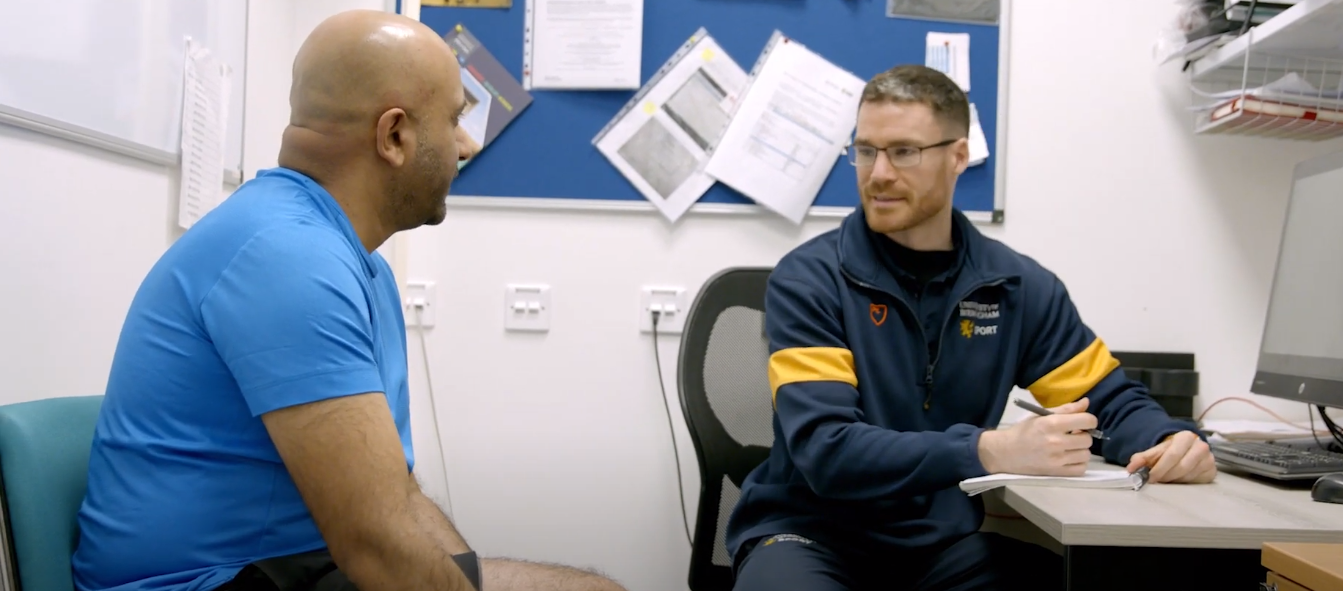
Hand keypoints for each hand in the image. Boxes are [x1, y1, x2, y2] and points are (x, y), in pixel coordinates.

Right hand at [979, 398, 1097, 475]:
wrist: (1005, 452)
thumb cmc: (1023, 431)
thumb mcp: (1041, 416)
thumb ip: (1065, 409)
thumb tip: (1086, 403)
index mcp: (1051, 423)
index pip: (1086, 421)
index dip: (1088, 420)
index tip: (1082, 422)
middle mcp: (1056, 442)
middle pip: (1088, 439)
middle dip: (1082, 435)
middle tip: (1072, 435)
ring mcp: (1057, 459)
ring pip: (1086, 454)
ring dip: (1080, 450)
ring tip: (1069, 447)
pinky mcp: (1056, 473)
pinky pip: (1081, 469)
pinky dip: (1078, 463)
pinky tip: (1069, 458)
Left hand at [1125, 430, 1216, 483]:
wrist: (1185, 448)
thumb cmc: (1170, 449)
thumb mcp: (1155, 450)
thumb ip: (1142, 458)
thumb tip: (1131, 468)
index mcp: (1186, 437)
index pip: (1171, 455)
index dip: (1159, 468)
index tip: (1149, 477)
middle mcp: (1201, 447)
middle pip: (1181, 467)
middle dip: (1165, 475)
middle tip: (1156, 480)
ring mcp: (1209, 460)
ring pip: (1188, 476)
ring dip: (1173, 480)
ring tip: (1165, 478)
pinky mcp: (1212, 472)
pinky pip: (1195, 481)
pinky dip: (1183, 482)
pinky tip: (1177, 479)